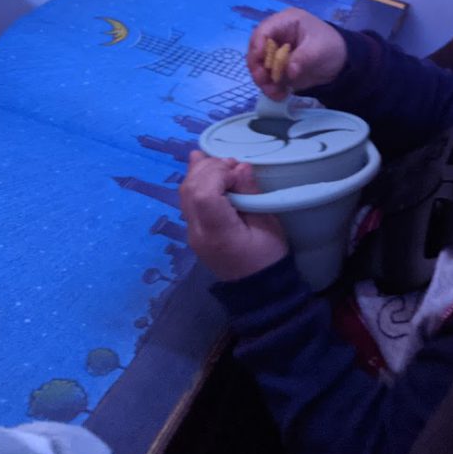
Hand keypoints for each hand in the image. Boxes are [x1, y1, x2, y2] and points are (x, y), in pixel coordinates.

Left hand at [181, 151, 287, 281]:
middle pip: (190, 190)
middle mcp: (197, 231)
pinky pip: (187, 201)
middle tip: (232, 164)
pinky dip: (195, 182)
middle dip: (209, 168)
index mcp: (218, 232)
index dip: (218, 173)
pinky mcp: (193, 231)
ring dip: (199, 172)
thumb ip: (251, 195)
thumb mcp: (268, 225)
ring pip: (184, 193)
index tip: (238, 170)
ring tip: (220, 163)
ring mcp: (191, 232)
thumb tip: (240, 167)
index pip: (204, 194)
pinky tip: (203, 168)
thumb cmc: (268, 257)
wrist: (257, 289)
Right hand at [247, 8, 347, 99]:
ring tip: (275, 93)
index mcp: (285, 23)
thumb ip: (302, 58)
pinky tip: (280, 95)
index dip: (257, 46)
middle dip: (258, 67)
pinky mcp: (278, 70)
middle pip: (256, 51)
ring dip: (264, 81)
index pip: (263, 31)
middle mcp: (275, 37)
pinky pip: (268, 80)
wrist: (342, 62)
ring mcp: (275, 54)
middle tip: (264, 81)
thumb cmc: (331, 46)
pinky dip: (271, 88)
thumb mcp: (319, 49)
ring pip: (259, 67)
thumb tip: (289, 72)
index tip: (260, 62)